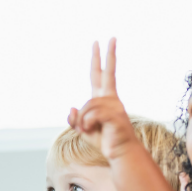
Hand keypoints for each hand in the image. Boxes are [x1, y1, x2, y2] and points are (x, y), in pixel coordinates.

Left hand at [68, 39, 139, 161]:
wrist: (120, 153)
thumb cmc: (104, 140)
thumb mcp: (82, 129)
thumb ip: (74, 119)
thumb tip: (72, 108)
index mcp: (104, 98)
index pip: (100, 74)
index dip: (99, 59)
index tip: (101, 42)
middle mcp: (111, 98)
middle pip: (106, 73)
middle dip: (107, 55)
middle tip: (110, 37)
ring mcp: (114, 106)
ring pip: (87, 106)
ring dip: (82, 121)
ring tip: (88, 130)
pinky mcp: (115, 116)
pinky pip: (91, 116)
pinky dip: (86, 125)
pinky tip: (91, 130)